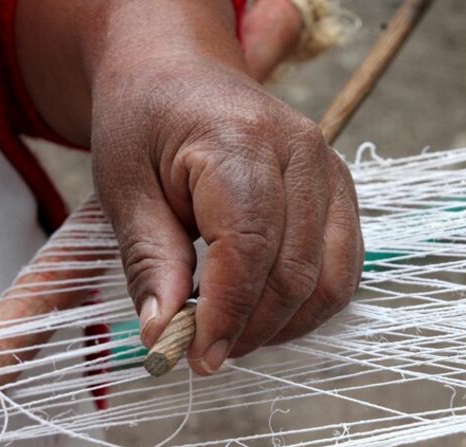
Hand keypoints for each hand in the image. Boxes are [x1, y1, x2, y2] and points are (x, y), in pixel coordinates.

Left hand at [18, 0, 362, 374]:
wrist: (178, 70)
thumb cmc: (144, 120)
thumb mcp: (123, 187)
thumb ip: (149, 262)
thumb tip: (163, 337)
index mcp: (240, 140)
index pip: (249, 246)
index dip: (227, 313)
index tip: (196, 357)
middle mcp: (301, 151)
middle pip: (294, 272)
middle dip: (249, 328)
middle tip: (203, 355)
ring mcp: (330, 170)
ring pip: (328, 280)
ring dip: (282, 326)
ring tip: (230, 336)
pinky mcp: (340, 192)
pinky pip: (342, 269)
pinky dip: (307, 306)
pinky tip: (263, 315)